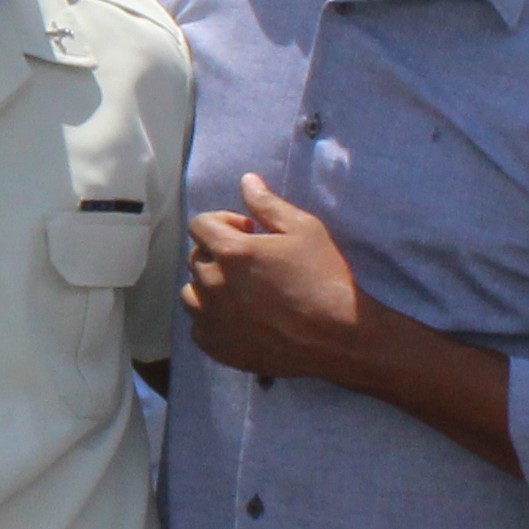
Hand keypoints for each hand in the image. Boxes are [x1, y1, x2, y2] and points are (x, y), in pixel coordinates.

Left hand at [182, 175, 374, 384]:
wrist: (338, 336)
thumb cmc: (323, 278)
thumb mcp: (304, 229)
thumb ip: (268, 204)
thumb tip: (246, 181)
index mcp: (231, 252)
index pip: (199, 225)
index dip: (223, 222)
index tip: (248, 232)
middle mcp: (213, 285)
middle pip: (196, 257)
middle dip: (218, 253)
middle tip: (252, 263)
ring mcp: (213, 319)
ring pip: (191, 293)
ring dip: (209, 286)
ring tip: (240, 291)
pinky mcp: (218, 347)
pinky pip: (198, 327)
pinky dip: (212, 319)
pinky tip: (239, 318)